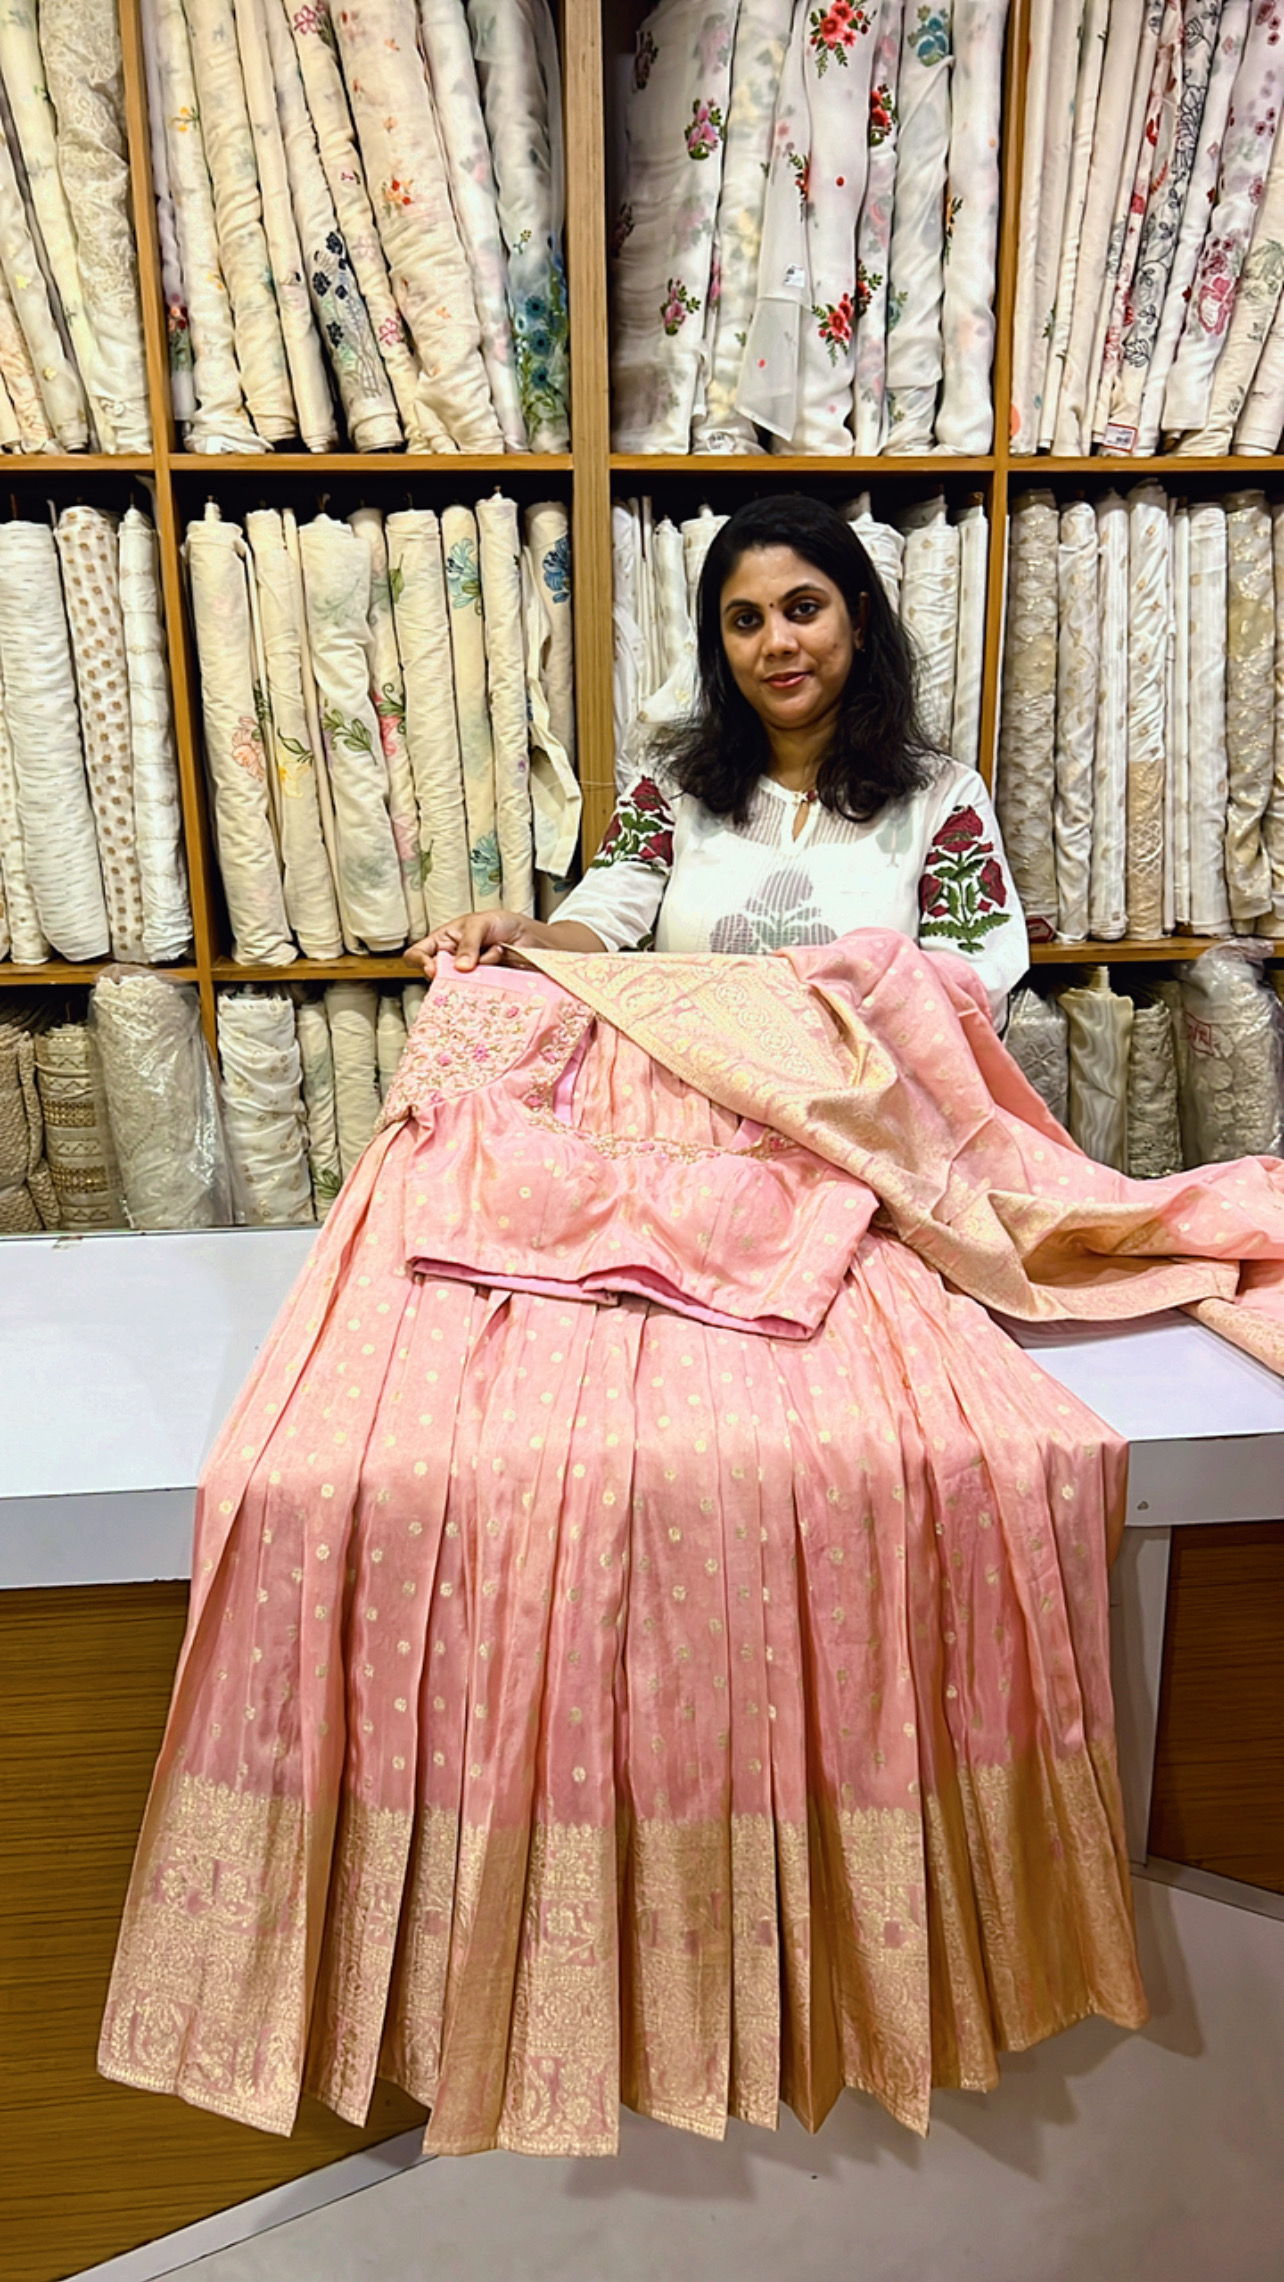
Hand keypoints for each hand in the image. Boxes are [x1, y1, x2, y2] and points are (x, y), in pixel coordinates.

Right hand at [405, 910, 540, 978]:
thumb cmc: (501, 923)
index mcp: (443, 942)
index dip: (420, 962)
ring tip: (496, 953)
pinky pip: (477, 995)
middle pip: (437, 977)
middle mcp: (451, 962)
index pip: (417, 954)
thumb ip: (468, 943)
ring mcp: (467, 978)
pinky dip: (489, 983)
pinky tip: (501, 967)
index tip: (434, 969)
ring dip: (479, 972)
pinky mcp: (483, 989)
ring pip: (459, 986)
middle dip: (453, 973)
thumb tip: (460, 967)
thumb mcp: (481, 924)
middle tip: (470, 966)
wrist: (532, 938)